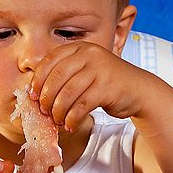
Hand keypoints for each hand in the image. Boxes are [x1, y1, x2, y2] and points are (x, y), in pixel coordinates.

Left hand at [29, 41, 148, 130]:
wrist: (138, 90)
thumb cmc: (106, 83)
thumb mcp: (84, 71)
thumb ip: (64, 75)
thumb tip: (35, 93)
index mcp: (79, 48)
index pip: (50, 61)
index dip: (38, 80)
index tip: (33, 96)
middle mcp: (89, 54)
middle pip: (57, 77)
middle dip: (47, 98)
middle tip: (45, 111)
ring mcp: (99, 69)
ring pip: (68, 93)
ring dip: (58, 111)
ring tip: (57, 120)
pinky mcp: (107, 87)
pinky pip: (81, 105)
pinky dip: (72, 118)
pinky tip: (70, 125)